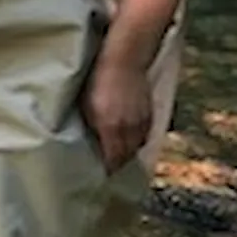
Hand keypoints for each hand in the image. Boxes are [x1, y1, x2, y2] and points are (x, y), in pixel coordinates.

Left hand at [82, 52, 153, 170]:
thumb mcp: (86, 106)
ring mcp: (142, 122)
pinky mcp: (150, 114)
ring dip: (127, 153)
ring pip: (137, 147)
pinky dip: (136, 141)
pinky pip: (144, 135)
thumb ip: (91, 128)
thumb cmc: (97, 81)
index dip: (106, 170)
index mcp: (111, 128)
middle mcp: (130, 129)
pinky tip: (128, 139)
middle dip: (117, 164)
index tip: (96, 176)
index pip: (112, 160)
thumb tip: (91, 145)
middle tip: (106, 168)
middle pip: (126, 157)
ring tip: (117, 155)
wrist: (124, 60)